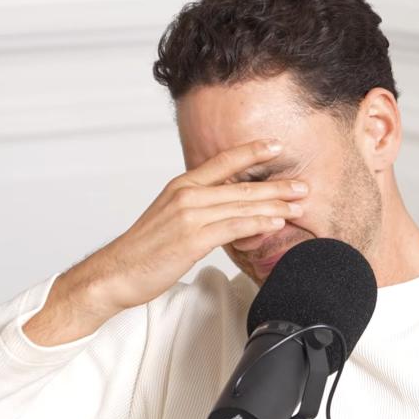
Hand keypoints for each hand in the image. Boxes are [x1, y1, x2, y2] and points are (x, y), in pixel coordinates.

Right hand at [23, 138, 306, 345]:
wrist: (114, 273)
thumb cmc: (144, 250)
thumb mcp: (171, 219)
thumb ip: (200, 211)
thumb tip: (231, 215)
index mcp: (181, 186)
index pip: (222, 162)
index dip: (251, 151)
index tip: (276, 145)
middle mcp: (186, 195)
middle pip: (240, 185)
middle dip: (276, 184)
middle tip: (303, 184)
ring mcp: (189, 215)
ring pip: (241, 204)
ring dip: (274, 204)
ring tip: (299, 203)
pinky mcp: (192, 238)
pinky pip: (233, 226)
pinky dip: (257, 223)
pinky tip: (276, 223)